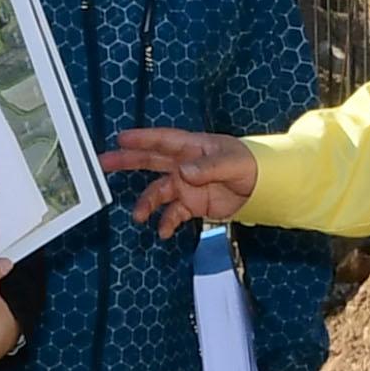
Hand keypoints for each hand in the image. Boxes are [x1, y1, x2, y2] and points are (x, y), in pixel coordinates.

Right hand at [101, 129, 257, 234]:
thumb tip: (183, 172)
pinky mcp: (192, 204)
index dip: (142, 139)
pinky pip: (173, 214)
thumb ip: (208, 167)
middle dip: (127, 161)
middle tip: (104, 163)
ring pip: (158, 192)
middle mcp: (185, 165)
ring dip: (146, 204)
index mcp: (194, 148)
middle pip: (151, 161)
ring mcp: (187, 185)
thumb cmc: (251, 165)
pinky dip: (166, 222)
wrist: (265, 187)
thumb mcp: (233, 163)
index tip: (121, 138)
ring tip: (139, 216)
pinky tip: (163, 232)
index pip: (164, 141)